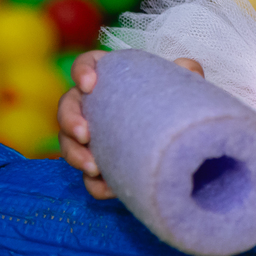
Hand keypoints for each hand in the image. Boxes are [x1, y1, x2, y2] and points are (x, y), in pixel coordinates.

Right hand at [57, 50, 204, 199]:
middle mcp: (95, 106)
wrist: (184, 140)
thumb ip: (186, 71)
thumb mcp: (183, 86)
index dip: (82, 71)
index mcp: (111, 79)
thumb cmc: (174, 103)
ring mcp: (94, 137)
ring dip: (75, 155)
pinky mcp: (101, 165)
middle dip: (70, 120)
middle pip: (67, 106)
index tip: (90, 84)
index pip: (87, 65)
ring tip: (94, 167)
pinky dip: (95, 184)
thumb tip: (187, 66)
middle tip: (85, 134)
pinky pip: (88, 178)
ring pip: (68, 143)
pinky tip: (109, 189)